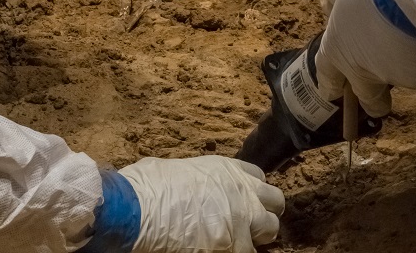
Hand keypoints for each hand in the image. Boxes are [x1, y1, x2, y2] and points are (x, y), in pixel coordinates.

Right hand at [118, 156, 283, 252]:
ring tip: (233, 242)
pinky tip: (220, 250)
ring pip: (270, 231)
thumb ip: (201, 179)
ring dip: (254, 237)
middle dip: (262, 214)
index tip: (241, 202)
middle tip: (245, 226)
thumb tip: (192, 187)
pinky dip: (236, 251)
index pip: (258, 179)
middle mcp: (243, 192)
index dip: (250, 192)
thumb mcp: (181, 169)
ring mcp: (243, 221)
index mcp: (228, 170)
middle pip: (274, 204)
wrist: (141, 209)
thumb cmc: (150, 186)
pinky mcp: (235, 247)